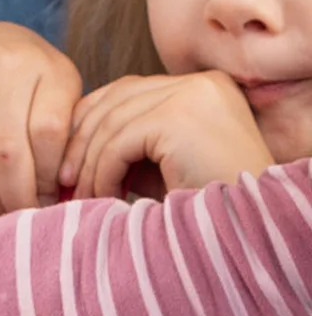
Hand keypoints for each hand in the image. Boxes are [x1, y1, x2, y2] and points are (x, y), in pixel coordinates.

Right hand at [0, 22, 81, 219]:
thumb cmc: (26, 78)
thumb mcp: (56, 90)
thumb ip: (67, 131)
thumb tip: (68, 192)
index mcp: (47, 68)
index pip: (48, 134)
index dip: (49, 177)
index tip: (54, 203)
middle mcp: (5, 69)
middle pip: (9, 151)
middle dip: (18, 198)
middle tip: (26, 223)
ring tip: (4, 222)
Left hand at [58, 71, 273, 198]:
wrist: (251, 232)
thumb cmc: (209, 206)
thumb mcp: (167, 164)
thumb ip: (132, 142)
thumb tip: (74, 146)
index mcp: (203, 87)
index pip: (129, 90)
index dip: (92, 122)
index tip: (71, 160)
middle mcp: (200, 83)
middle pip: (117, 98)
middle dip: (82, 141)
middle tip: (64, 181)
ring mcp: (191, 95)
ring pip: (113, 122)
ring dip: (89, 163)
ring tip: (81, 197)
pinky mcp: (179, 118)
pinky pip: (120, 142)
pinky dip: (103, 171)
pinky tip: (103, 198)